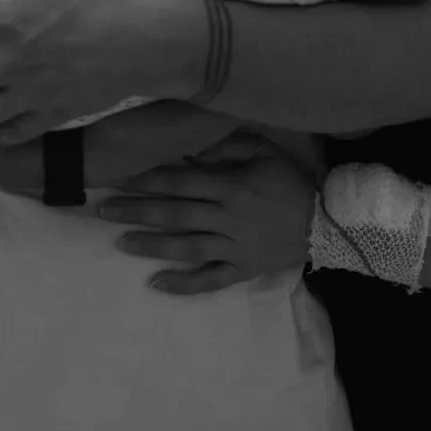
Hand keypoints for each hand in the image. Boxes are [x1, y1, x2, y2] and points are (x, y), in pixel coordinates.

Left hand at [96, 130, 316, 294]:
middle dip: (137, 211)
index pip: (181, 182)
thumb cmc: (291, 181)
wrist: (327, 223)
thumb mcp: (265, 151)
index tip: (120, 178)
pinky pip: (210, 280)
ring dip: (152, 245)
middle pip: (175, 214)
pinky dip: (183, 284)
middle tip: (104, 211)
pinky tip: (156, 284)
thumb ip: (229, 146)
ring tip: (121, 242)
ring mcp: (234, 247)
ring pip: (186, 247)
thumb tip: (193, 149)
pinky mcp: (243, 270)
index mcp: (231, 187)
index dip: (148, 179)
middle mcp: (228, 218)